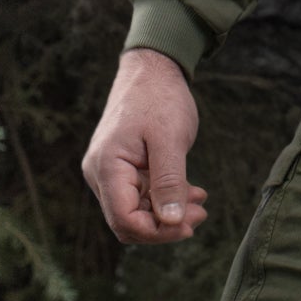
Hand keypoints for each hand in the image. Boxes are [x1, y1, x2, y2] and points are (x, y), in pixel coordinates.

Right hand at [82, 47, 210, 244]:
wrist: (152, 69)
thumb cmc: (160, 98)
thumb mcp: (170, 140)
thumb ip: (169, 181)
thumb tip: (172, 222)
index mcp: (107, 167)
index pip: (124, 220)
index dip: (156, 232)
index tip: (188, 227)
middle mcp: (100, 173)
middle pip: (128, 220)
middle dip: (164, 225)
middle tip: (200, 215)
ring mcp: (109, 171)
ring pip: (135, 209)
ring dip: (168, 212)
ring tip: (200, 203)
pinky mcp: (122, 167)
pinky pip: (140, 194)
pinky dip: (164, 197)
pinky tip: (192, 193)